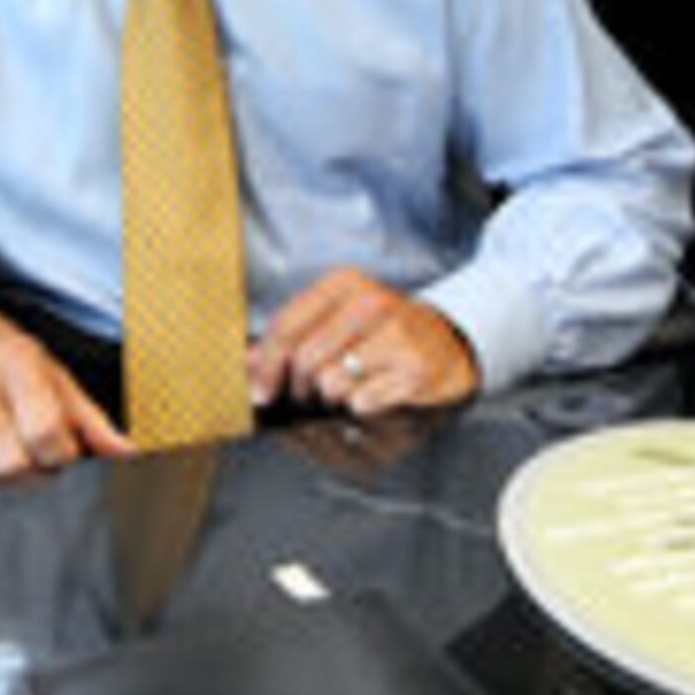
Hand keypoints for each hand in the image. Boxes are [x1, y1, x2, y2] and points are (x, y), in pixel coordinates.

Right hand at [0, 307, 135, 483]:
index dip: (61, 456)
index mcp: (14, 363)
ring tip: (3, 454)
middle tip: (34, 459)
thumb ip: (91, 420)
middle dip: (33, 476)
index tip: (61, 452)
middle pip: (9, 466)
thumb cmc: (3, 358)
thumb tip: (128, 454)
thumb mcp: (54, 375)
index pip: (45, 433)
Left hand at [252, 271, 478, 416]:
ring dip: (332, 399)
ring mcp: (395, 336)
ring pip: (329, 383)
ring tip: (348, 391)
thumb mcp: (337, 322)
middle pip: (303, 360)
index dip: (264, 365)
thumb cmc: (385, 335)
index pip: (286, 327)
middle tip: (310, 397)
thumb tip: (244, 362)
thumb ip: (289, 338)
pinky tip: (374, 396)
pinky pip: (360, 402)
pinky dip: (359, 408)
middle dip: (299, 389)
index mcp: (344, 286)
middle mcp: (370, 304)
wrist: (451, 345)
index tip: (260, 391)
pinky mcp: (413, 370)